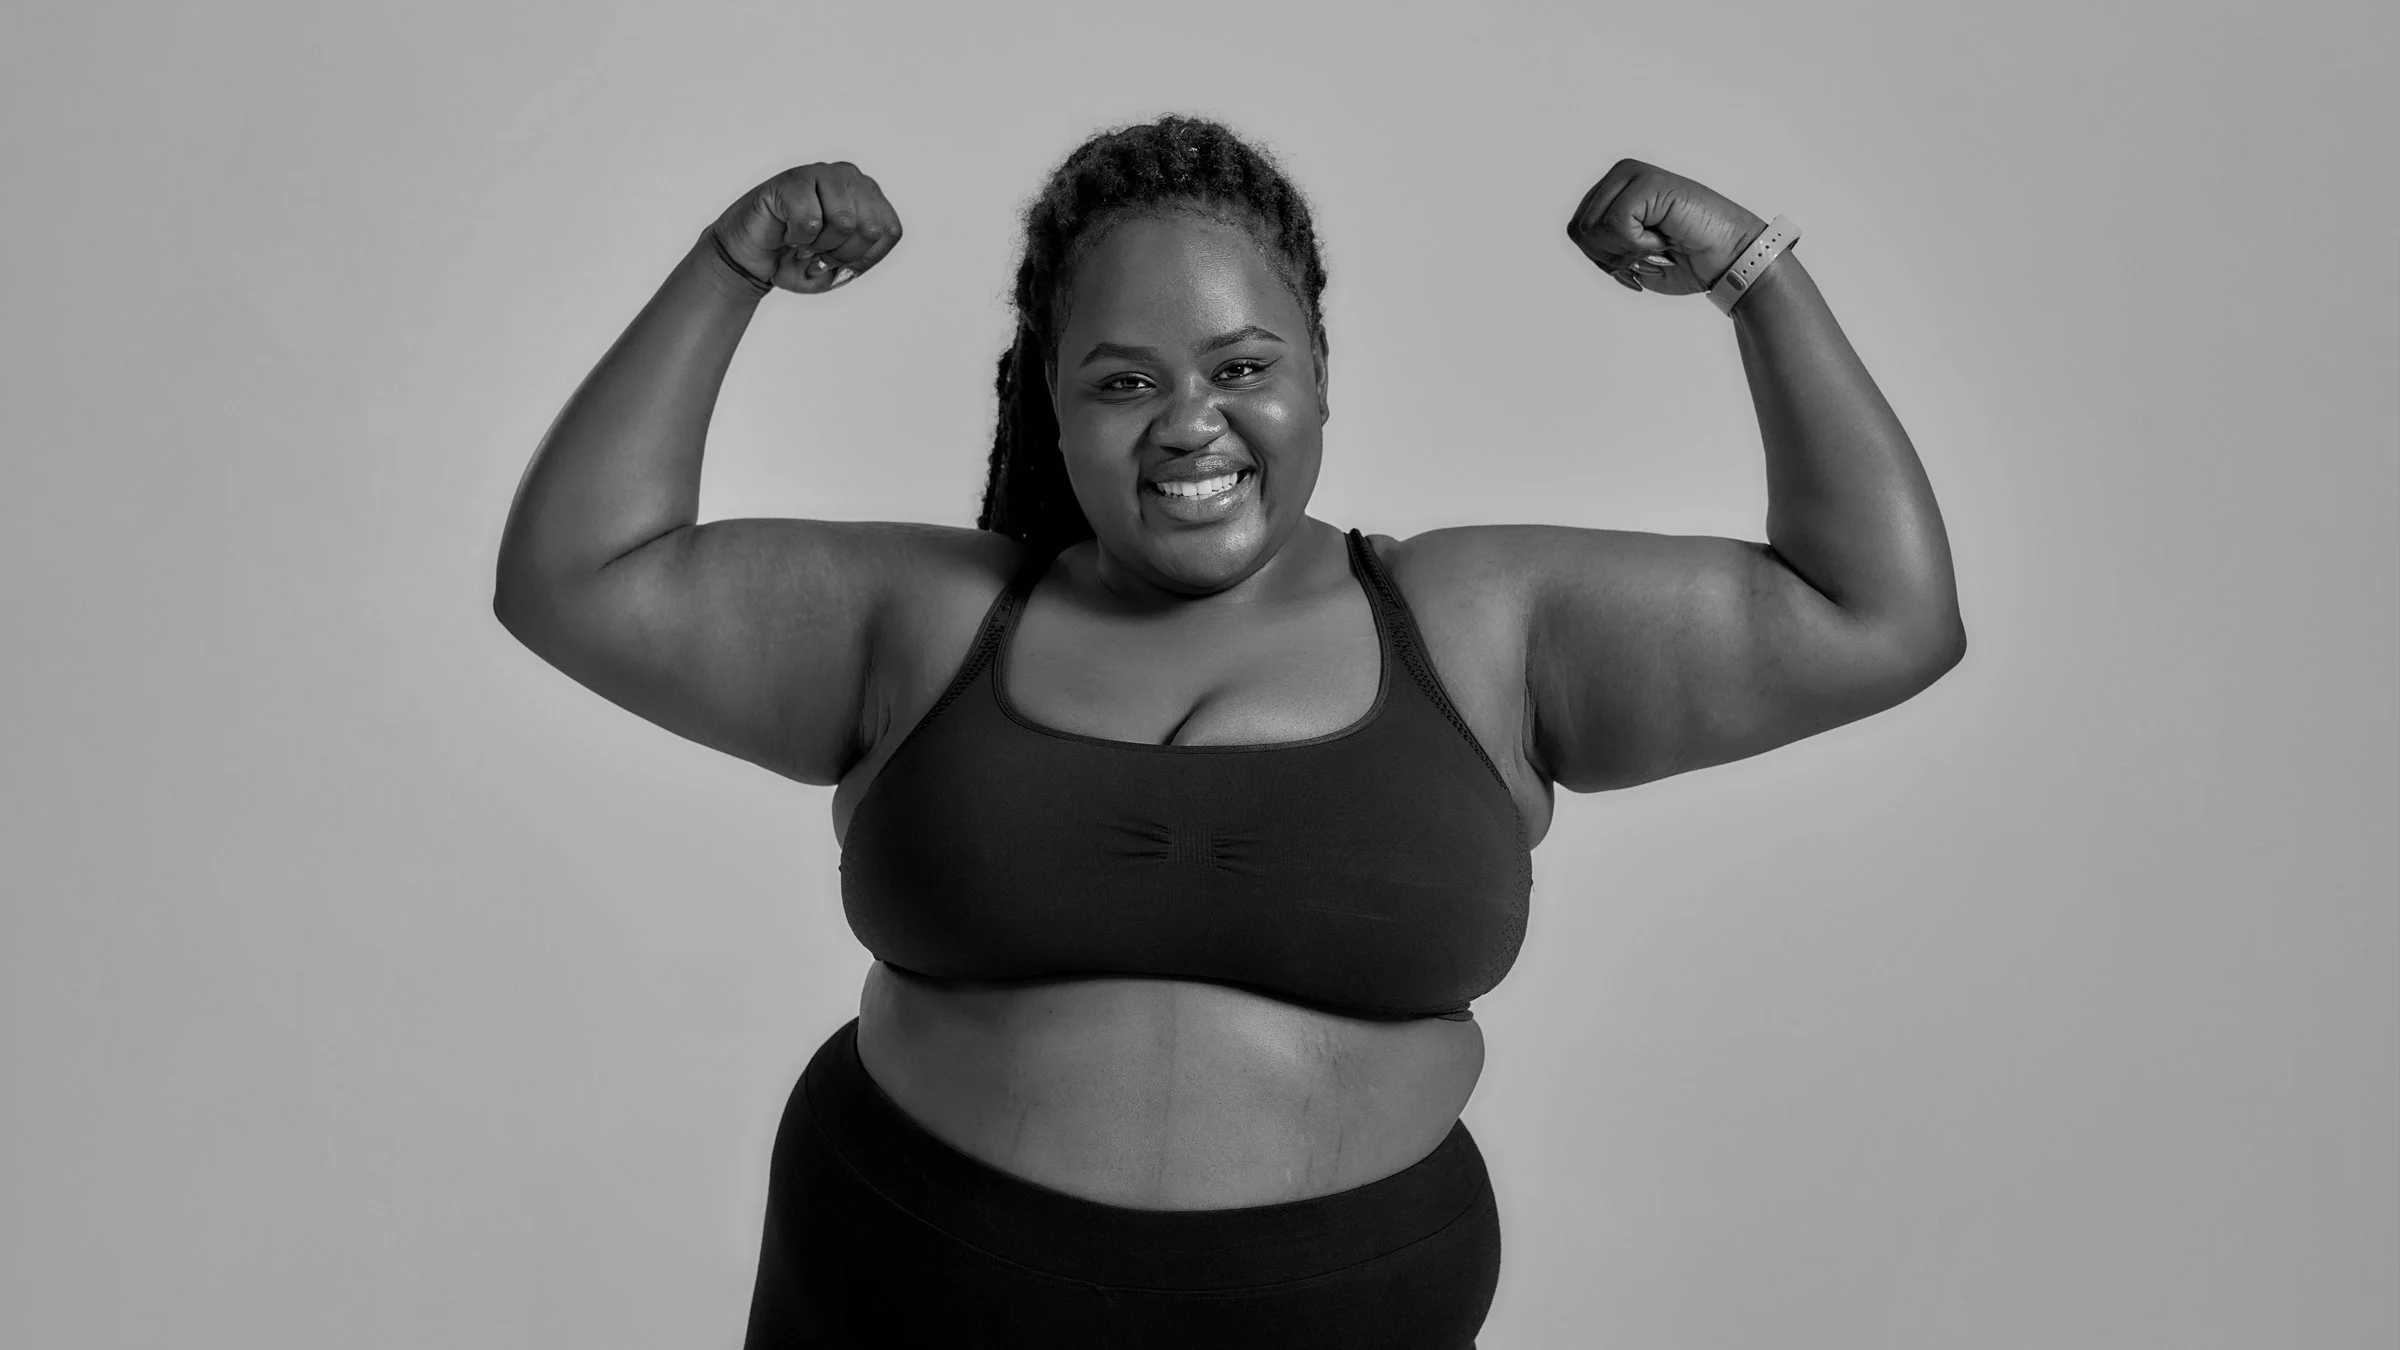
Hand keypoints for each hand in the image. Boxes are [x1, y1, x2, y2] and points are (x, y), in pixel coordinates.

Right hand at [709, 162, 902, 295]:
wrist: (753, 260)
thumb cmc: (797, 260)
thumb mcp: (842, 270)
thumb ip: (865, 255)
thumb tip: (862, 229)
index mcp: (869, 197)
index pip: (889, 231)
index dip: (863, 255)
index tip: (838, 258)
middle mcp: (850, 178)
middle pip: (871, 227)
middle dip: (843, 253)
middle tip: (818, 252)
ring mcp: (822, 173)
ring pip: (845, 221)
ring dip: (820, 245)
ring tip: (803, 240)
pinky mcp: (792, 179)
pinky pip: (811, 220)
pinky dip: (798, 238)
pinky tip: (787, 230)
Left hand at [1565, 159, 1766, 297]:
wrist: (1728, 260)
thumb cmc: (1686, 260)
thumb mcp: (1628, 257)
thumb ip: (1600, 243)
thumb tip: (1579, 234)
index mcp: (1613, 191)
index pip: (1577, 230)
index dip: (1602, 257)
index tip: (1636, 260)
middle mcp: (1621, 175)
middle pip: (1579, 230)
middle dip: (1611, 256)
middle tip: (1649, 252)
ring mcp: (1634, 174)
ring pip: (1593, 227)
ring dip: (1626, 250)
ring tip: (1660, 241)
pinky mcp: (1648, 181)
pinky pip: (1616, 224)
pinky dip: (1639, 243)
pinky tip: (1665, 235)